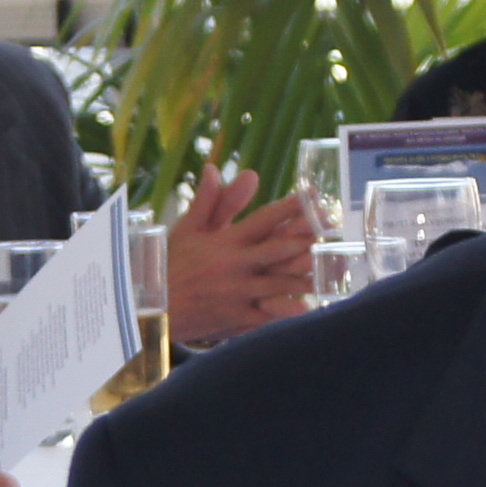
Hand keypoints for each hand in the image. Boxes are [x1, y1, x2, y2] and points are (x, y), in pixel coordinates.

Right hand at [164, 166, 315, 347]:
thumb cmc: (171, 265)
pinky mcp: (238, 318)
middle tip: (333, 229)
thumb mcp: (187, 230)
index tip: (312, 196)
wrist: (153, 309)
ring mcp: (238, 294)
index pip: (263, 219)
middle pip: (278, 250)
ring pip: (279, 284)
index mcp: (226, 242)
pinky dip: (287, 313)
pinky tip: (310, 308)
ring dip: (306, 276)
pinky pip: (267, 316)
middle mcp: (235, 266)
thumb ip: (209, 201)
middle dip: (307, 239)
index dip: (290, 207)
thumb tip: (214, 168)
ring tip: (332, 269)